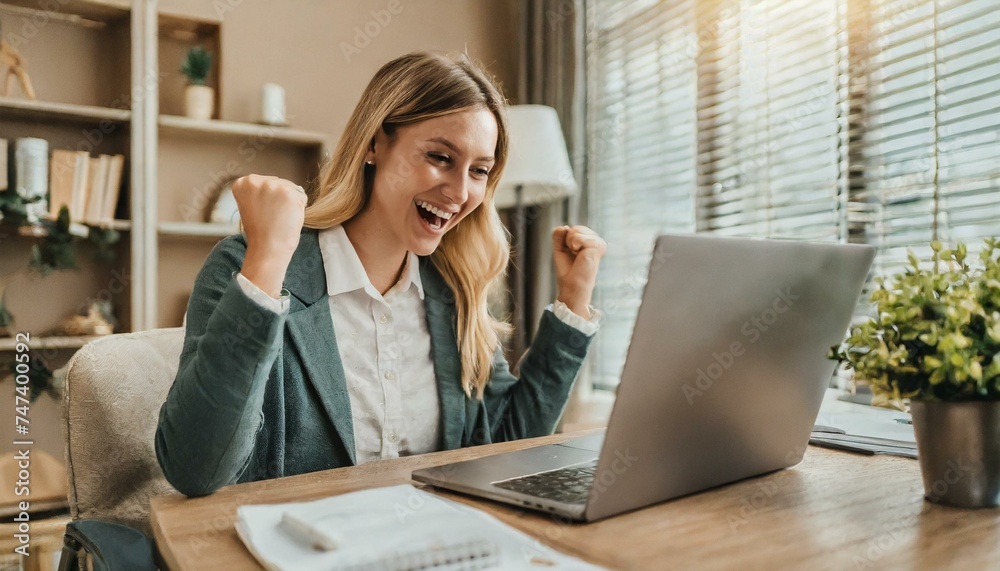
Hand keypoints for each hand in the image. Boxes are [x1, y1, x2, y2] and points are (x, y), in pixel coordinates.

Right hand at [232, 174, 306, 296]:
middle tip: (271, 217)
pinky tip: (287, 218)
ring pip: (291, 189)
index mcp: (243, 183)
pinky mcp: (288, 192)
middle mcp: (255, 180)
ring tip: (279, 217)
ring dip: (290, 203)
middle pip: (279, 183)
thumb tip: (278, 182)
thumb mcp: (252, 204)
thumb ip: (261, 191)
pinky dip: (299, 208)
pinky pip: (302, 196)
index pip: (266, 182)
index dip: (268, 199)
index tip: (261, 212)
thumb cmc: (262, 231)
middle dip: (280, 199)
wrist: (267, 248)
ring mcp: (272, 185)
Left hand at [552, 225, 606, 317]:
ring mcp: (598, 243)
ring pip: (576, 230)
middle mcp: (596, 241)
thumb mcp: (560, 248)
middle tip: (574, 254)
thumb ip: (559, 234)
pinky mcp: (598, 245)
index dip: (565, 241)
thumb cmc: (568, 270)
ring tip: (577, 255)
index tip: (570, 253)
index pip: (573, 229)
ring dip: (570, 243)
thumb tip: (565, 226)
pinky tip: (579, 254)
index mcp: (589, 241)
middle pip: (574, 228)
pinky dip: (574, 244)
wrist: (572, 284)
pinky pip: (577, 236)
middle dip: (568, 240)